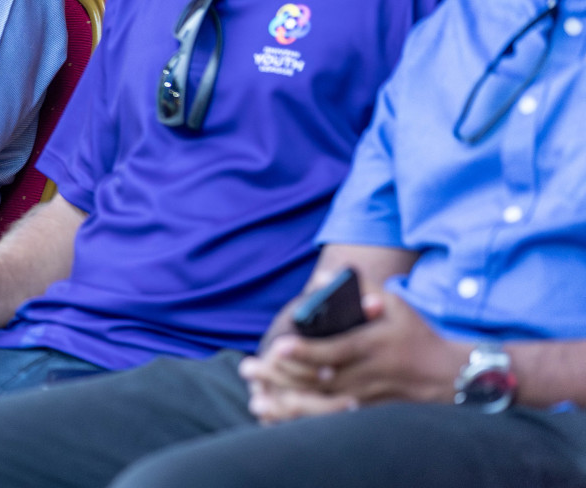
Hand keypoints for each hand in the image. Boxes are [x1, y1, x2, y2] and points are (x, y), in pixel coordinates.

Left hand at [240, 291, 468, 422]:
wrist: (450, 377)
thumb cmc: (415, 335)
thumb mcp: (395, 305)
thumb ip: (360, 288)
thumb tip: (322, 278)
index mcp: (372, 346)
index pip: (334, 351)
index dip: (305, 352)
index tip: (276, 348)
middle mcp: (368, 375)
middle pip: (320, 380)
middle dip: (283, 377)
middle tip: (250, 369)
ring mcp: (369, 399)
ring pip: (322, 407)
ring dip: (287, 404)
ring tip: (256, 399)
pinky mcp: (368, 415)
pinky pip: (331, 422)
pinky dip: (304, 422)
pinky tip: (279, 419)